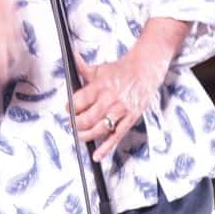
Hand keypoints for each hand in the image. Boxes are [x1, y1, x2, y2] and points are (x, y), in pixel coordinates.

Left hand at [70, 45, 165, 162]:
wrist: (146, 69)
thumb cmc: (121, 70)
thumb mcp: (99, 68)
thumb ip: (81, 68)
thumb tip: (69, 57)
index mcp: (100, 85)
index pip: (79, 101)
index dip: (71, 108)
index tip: (68, 110)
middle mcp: (110, 99)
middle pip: (87, 118)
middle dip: (76, 124)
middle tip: (72, 124)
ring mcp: (121, 110)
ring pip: (100, 129)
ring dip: (86, 135)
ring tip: (79, 135)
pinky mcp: (130, 118)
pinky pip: (116, 136)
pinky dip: (106, 148)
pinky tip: (97, 156)